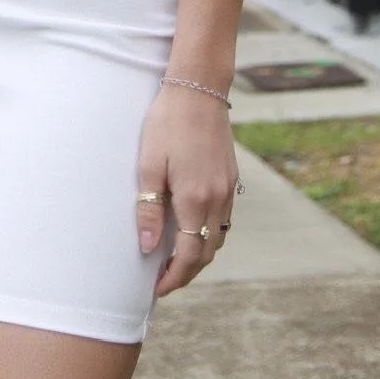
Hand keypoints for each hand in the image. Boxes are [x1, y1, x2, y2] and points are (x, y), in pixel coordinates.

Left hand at [136, 83, 238, 299]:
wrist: (198, 88)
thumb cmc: (167, 124)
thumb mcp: (149, 165)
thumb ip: (149, 209)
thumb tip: (148, 248)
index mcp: (195, 199)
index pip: (189, 255)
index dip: (175, 278)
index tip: (158, 290)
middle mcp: (217, 198)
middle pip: (208, 251)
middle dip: (188, 272)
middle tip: (164, 281)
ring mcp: (228, 187)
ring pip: (219, 236)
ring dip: (201, 254)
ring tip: (177, 260)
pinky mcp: (232, 177)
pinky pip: (225, 217)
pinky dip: (211, 234)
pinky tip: (193, 230)